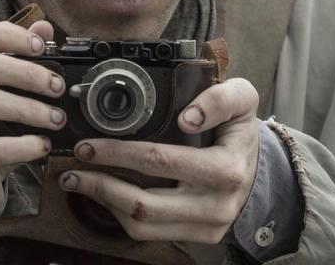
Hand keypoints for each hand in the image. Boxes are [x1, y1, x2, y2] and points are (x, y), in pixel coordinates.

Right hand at [0, 18, 66, 211]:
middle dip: (26, 72)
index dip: (8, 33)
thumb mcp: (3, 92)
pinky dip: (24, 146)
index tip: (41, 46)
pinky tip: (42, 146)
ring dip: (30, 108)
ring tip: (57, 118)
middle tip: (57, 86)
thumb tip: (45, 27)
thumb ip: (21, 57)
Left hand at [57, 78, 259, 243]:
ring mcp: (206, 227)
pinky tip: (104, 194)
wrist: (259, 167)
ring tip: (79, 180)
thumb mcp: (243, 99)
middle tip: (75, 164)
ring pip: (142, 226)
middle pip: (144, 203)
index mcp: (225, 169)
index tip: (89, 144)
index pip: (160, 162)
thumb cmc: (239, 130)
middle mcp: (215, 205)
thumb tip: (187, 116)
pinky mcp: (197, 237)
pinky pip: (149, 234)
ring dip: (104, 203)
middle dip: (101, 184)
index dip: (119, 153)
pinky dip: (119, 214)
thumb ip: (220, 98)